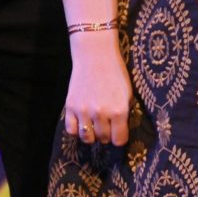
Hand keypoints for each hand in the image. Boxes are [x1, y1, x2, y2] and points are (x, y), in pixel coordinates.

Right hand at [61, 31, 131, 147]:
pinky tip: (82, 123)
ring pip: (86, 137)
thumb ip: (123, 113)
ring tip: (95, 128)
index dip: (120, 139)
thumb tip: (120, 132)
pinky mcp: (70, 107)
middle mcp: (101, 113)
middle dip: (106, 136)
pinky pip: (71, 130)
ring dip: (91, 136)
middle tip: (107, 130)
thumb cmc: (115, 74)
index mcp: (119, 110)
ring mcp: (84, 111)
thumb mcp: (127, 93)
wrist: (95, 57)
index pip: (119, 139)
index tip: (119, 137)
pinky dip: (77, 130)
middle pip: (102, 138)